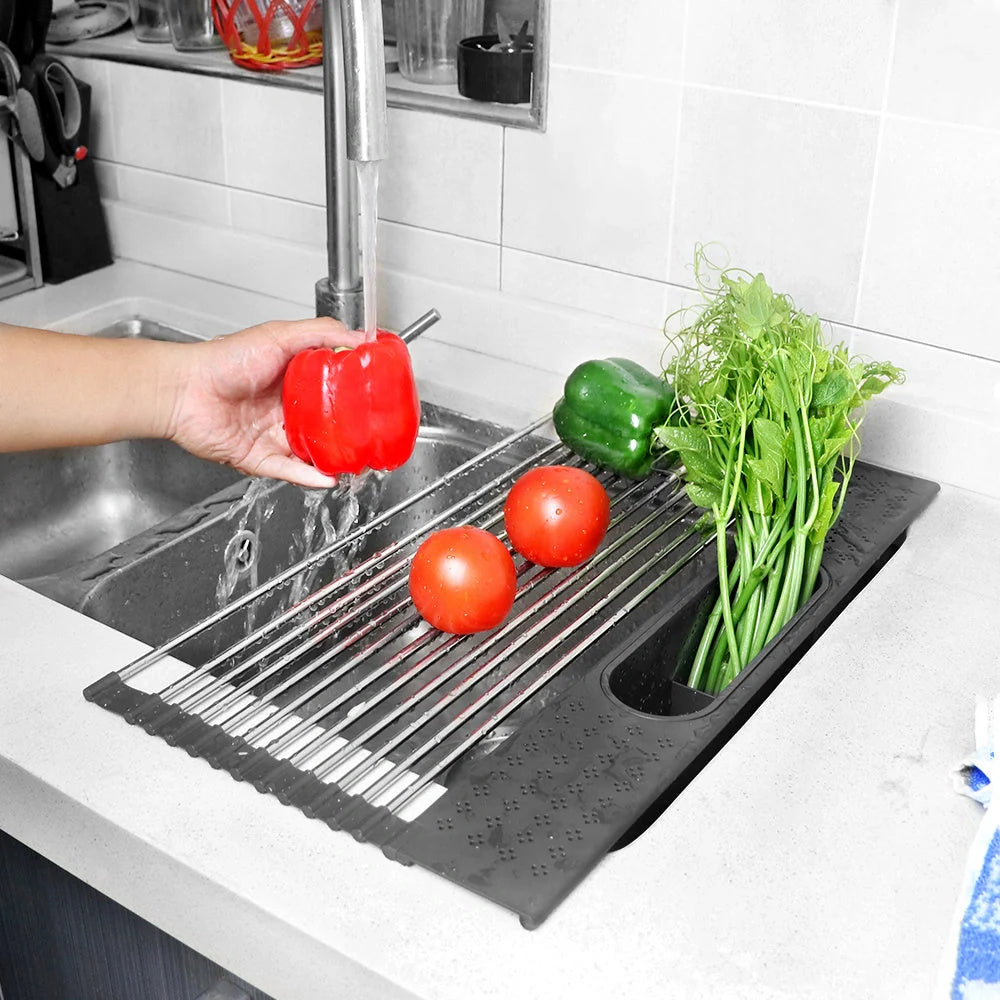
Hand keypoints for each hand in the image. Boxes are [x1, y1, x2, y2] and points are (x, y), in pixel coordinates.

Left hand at [167, 318, 363, 487]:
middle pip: (323, 426)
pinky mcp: (258, 458)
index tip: (375, 399)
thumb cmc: (223, 359)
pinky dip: (309, 477)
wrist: (184, 389)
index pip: (330, 391)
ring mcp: (271, 435)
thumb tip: (361, 338)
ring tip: (357, 461)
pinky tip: (328, 476)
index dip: (352, 396)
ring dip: (332, 458)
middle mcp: (282, 410)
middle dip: (346, 433)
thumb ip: (322, 333)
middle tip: (371, 436)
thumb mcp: (280, 334)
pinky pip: (289, 471)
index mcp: (290, 381)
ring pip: (310, 452)